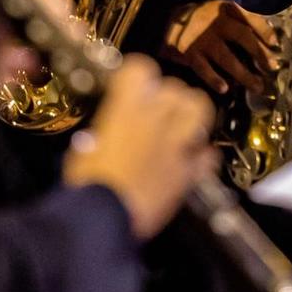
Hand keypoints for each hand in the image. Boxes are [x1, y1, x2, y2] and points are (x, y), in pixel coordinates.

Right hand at [63, 54, 217, 239]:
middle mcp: (155, 119)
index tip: (133, 85)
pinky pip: (207, 155)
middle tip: (158, 111)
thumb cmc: (88, 187)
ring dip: (191, 115)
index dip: (138, 75)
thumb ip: (103, 134)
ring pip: (199, 109)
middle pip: (175, 88)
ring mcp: (176, 144)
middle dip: (168, 96)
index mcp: (125, 109)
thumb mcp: (83, 150)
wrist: (104, 222)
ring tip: (182, 126)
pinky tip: (194, 161)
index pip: (141, 69)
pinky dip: (203, 156)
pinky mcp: (189, 172)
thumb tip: (105, 136)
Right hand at [160, 0, 280, 96]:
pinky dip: (214, 79)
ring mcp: (202, 39)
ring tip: (257, 86)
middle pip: (242, 37)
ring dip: (244, 74)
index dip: (264, 30)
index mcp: (225, 9)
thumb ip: (241, 19)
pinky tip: (225, 89)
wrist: (166, 20)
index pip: (249, 17)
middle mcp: (215, 22)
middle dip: (259, 53)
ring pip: (227, 58)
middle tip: (272, 67)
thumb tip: (268, 39)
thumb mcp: (221, 10)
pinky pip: (204, 69)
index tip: (276, 44)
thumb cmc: (202, 18)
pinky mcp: (189, 53)